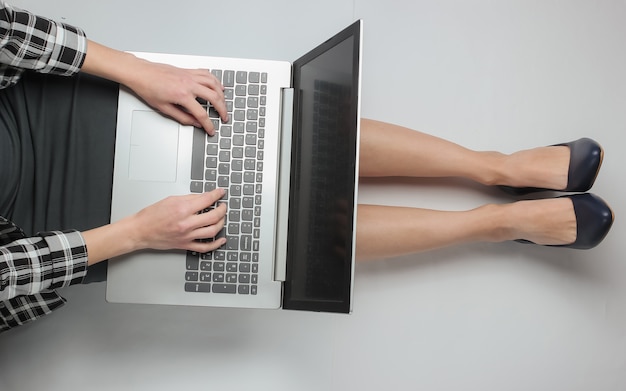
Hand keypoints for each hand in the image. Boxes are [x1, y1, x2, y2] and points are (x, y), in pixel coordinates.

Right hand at [83, 188, 227, 265]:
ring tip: (222, 218)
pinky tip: (221, 239)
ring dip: (221, 223)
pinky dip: (216, 244)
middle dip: (222, 209)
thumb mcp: (170, 200)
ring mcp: (187, 236)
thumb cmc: (151, 215)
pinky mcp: (185, 245)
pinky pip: (205, 247)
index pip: (206, 200)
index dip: (217, 195)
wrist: (140, 231)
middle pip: (213, 216)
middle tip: (223, 205)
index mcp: (182, 209)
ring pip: (212, 231)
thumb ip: (189, 199)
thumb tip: (204, 197)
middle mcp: (186, 223)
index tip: (221, 192)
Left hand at [128, 61, 227, 134]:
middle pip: (214, 98)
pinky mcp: (188, 71)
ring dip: (222, 95)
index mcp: (182, 95)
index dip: (208, 124)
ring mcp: (190, 76)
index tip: (211, 130)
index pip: (201, 114)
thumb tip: (194, 123)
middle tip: (224, 117)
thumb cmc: (148, 88)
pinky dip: (215, 81)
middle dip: (222, 109)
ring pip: (214, 84)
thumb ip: (182, 117)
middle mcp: (189, 84)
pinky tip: (218, 86)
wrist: (140, 73)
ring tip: (224, 103)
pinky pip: (207, 74)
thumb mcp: (164, 108)